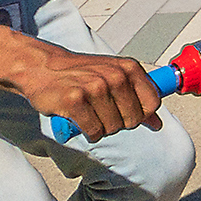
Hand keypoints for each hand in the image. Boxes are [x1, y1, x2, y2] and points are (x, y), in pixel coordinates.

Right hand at [10, 46, 162, 140]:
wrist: (42, 68)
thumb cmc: (80, 73)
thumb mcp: (114, 77)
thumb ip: (137, 98)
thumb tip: (157, 123)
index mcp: (129, 68)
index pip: (152, 104)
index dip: (141, 114)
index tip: (127, 112)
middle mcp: (115, 76)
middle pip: (133, 120)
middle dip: (119, 123)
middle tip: (102, 112)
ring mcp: (95, 87)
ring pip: (113, 128)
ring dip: (101, 127)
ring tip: (89, 112)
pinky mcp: (75, 101)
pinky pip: (93, 131)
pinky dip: (88, 132)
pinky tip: (80, 119)